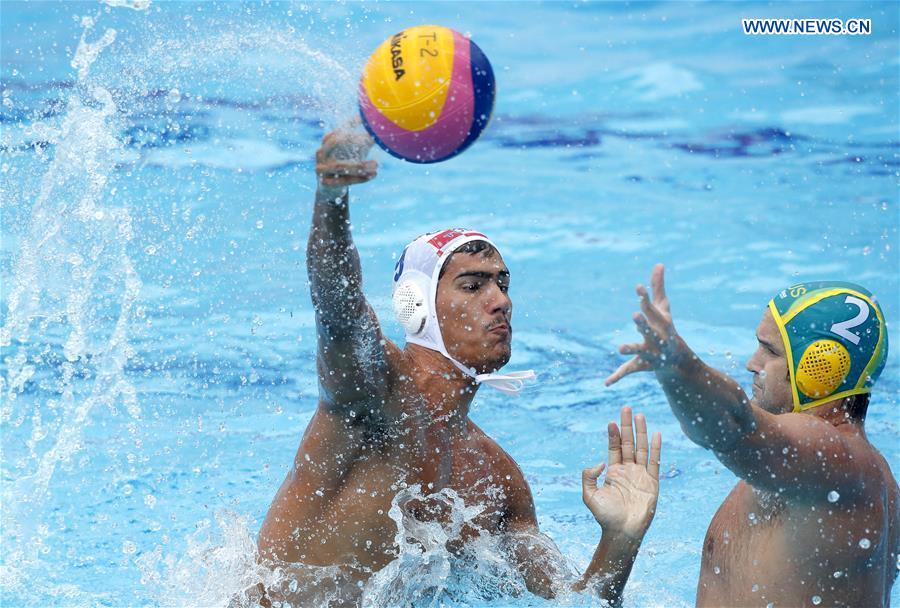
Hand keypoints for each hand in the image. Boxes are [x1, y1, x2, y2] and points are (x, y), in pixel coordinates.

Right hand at [315, 127, 376, 190]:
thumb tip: (381, 127)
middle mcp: (321, 153)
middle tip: (373, 141)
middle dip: (355, 142)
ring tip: (376, 164)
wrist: (332, 188)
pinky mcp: (326, 182)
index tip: (366, 121)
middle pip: (336, 143)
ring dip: (360, 165)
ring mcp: (321, 168)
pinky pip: (343, 180)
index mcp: (327, 141)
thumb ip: (367, 138)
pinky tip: (373, 175)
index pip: (338, 128)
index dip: (350, 124)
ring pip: (340, 166)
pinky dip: (359, 178)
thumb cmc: (347, 163)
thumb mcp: (357, 149)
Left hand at [582, 406, 660, 539]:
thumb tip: (599, 461)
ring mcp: (640, 475)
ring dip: (641, 432)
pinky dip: (655, 448)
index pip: (614, 448)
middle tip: (626, 408)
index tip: (611, 422)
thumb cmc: (605, 517)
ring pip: (641, 448)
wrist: (622, 532)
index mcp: (613, 472)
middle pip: (628, 443)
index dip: (613, 435)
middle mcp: (628, 470)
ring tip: (640, 415)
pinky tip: (656, 434)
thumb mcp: (589, 496)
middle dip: (627, 426)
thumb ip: (589, 477)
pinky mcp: (652, 482)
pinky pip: (654, 462)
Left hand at [605, 264, 685, 385]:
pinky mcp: (642, 365)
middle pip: (650, 330)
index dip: (645, 298)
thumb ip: (658, 287)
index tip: (637, 287)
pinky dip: (618, 376)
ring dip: (631, 348)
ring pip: (641, 350)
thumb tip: (658, 263)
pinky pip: (629, 371)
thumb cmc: (666, 328)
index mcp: (660, 323)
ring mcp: (651, 353)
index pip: (652, 309)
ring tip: (620, 348)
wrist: (677, 359)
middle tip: (634, 315)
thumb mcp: (663, 308)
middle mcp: (658, 338)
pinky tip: (607, 382)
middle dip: (643, 323)